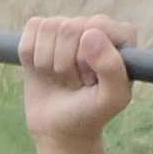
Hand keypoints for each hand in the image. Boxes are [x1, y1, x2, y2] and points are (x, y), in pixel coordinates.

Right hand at [20, 15, 135, 147]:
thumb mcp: (111, 99)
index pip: (95, 27)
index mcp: (121, 35)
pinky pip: (31, 30)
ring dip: (48, 62)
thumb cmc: (90, 112)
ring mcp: (69, 26)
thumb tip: (89, 34)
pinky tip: (44, 70)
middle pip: (68, 27)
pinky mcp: (43, 33)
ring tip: (62, 78)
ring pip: (48, 28)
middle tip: (76, 82)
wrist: (60, 128)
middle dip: (65, 64)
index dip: (86, 59)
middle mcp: (96, 25)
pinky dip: (31, 56)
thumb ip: (111, 67)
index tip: (92, 81)